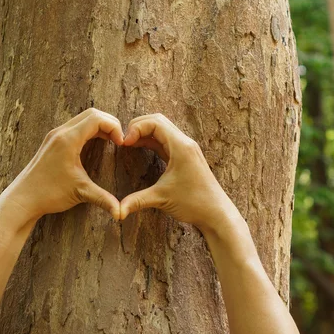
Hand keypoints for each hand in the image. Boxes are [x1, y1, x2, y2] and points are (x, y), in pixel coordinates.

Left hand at [0, 108, 123, 229]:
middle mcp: (61, 132)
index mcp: (68, 139)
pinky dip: (89, 130)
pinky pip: (75, 126)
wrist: (23, 199)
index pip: (97, 119)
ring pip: (83, 118)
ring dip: (99, 126)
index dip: (114, 127)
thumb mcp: (80, 193)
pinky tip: (96, 144)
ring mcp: (55, 135)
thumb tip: (121, 213)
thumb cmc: (48, 194)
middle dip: (109, 123)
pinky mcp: (52, 141)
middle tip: (120, 139)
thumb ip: (103, 199)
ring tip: (112, 141)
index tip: (121, 143)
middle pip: (92, 113)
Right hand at [120, 113, 229, 231]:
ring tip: (128, 143)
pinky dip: (151, 140)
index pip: (155, 122)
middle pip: (158, 121)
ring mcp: (186, 149)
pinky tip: (139, 147)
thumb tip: (117, 212)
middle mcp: (185, 143)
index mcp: (180, 146)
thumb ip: (137, 201)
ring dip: (144, 132)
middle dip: (138, 126)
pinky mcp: (185, 156)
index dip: (136, 128)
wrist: (216, 213)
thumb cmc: (194, 203)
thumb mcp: (161, 199)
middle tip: (123, 140)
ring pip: (162, 129)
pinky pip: (166, 140)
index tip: (124, 142)